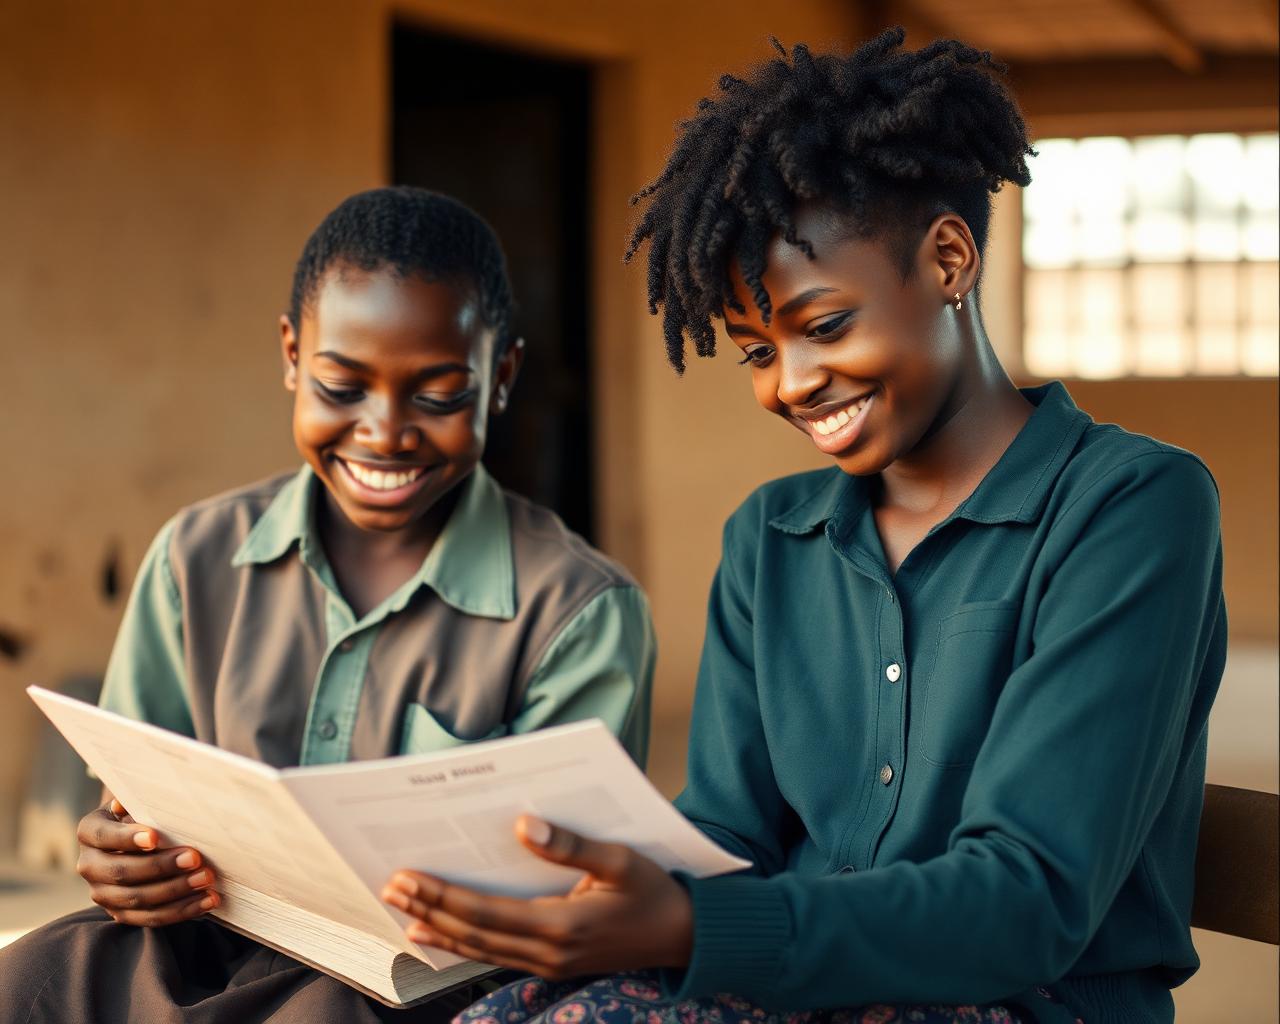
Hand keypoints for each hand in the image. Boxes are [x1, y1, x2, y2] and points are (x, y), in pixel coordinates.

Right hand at [76, 797, 219, 925]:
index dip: (128, 838)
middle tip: (195, 858)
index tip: (156, 837)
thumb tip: (137, 802)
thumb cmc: (144, 814)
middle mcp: (89, 865)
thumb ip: (141, 801)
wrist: (138, 838)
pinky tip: (208, 900)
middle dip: (161, 867)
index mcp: (90, 832)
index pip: (105, 836)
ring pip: (137, 899)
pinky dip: (182, 910)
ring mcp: (103, 893)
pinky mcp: (120, 914)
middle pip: (122, 872)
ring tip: (206, 879)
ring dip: (175, 890)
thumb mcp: (138, 802)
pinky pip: (150, 917)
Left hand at [380, 815, 692, 979]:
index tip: (407, 878)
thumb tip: (525, 824)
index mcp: (561, 925)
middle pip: (473, 933)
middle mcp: (549, 952)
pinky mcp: (553, 966)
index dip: (441, 896)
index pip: (484, 912)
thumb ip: (571, 844)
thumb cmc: (654, 891)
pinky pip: (496, 957)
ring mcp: (550, 965)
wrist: (685, 937)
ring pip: (480, 950)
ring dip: (439, 929)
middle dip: (428, 910)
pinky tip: (440, 937)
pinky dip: (463, 946)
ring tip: (403, 912)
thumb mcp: (620, 859)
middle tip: (390, 888)